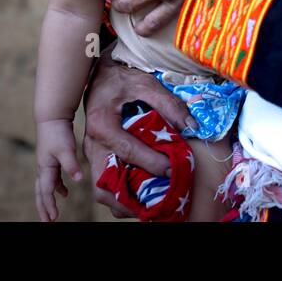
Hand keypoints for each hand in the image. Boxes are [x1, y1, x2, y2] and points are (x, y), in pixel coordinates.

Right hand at [35, 118, 82, 222]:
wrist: (52, 116)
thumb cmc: (58, 132)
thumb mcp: (66, 149)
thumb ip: (71, 164)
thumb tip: (78, 180)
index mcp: (45, 168)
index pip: (45, 192)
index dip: (49, 206)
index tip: (53, 218)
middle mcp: (43, 168)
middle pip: (41, 193)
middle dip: (44, 208)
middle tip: (48, 221)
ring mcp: (46, 163)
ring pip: (44, 186)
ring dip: (49, 199)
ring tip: (54, 211)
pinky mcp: (51, 158)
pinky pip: (52, 178)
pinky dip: (56, 187)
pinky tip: (64, 191)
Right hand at [82, 45, 199, 218]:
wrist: (100, 74)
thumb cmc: (123, 79)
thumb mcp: (146, 85)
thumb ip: (168, 104)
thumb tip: (191, 127)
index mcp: (102, 123)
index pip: (127, 151)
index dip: (151, 163)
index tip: (172, 170)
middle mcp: (92, 142)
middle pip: (103, 182)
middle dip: (129, 198)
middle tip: (157, 201)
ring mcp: (90, 152)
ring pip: (100, 188)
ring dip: (122, 202)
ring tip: (149, 206)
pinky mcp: (95, 156)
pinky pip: (103, 182)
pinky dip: (119, 195)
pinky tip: (141, 196)